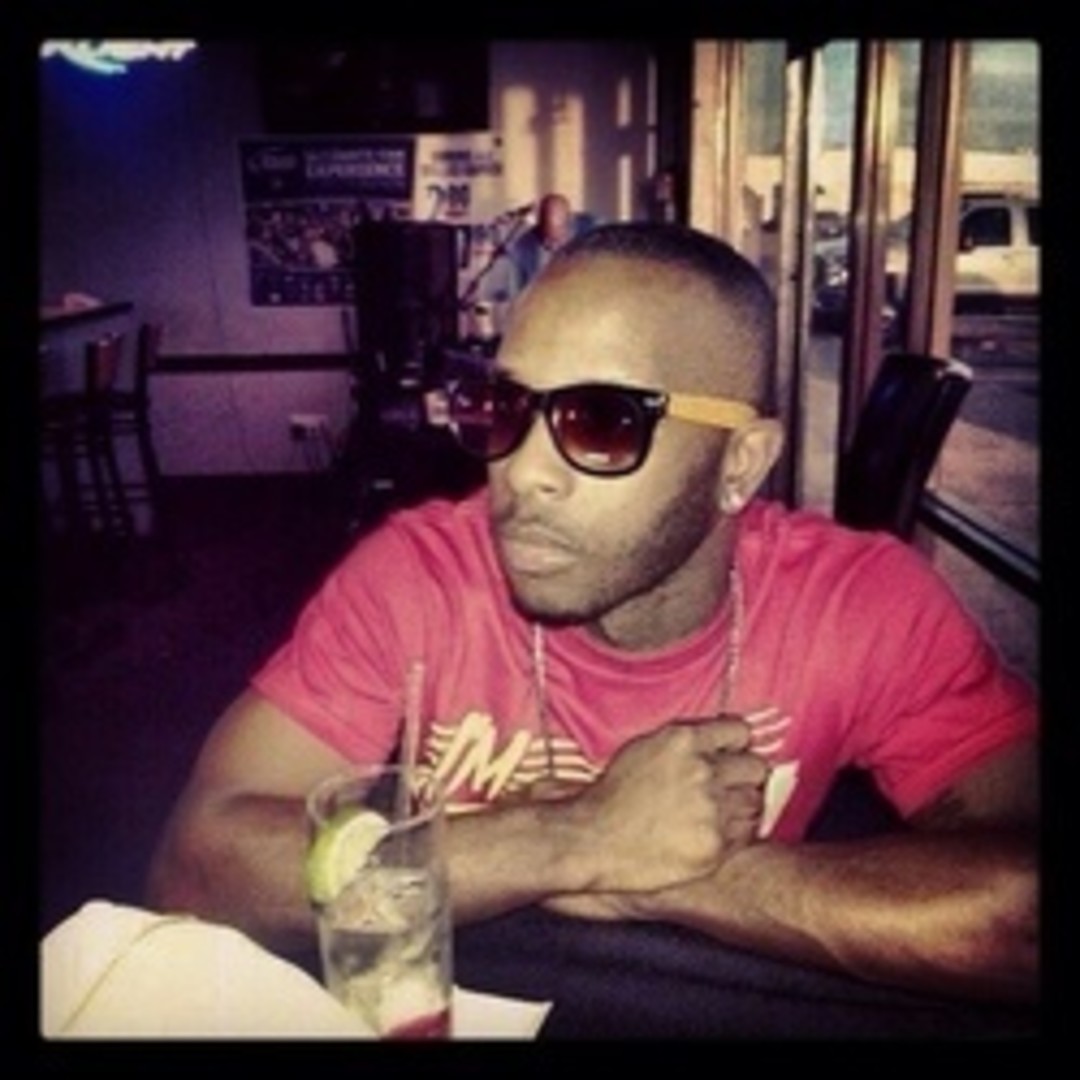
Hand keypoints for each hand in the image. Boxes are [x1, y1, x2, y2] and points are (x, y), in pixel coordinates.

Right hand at [560, 718, 768, 893]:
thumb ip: (686, 741)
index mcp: (683, 740)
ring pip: (755, 802)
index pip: (740, 731)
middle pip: (755, 767)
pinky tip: (709, 833)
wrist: (594, 838)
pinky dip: (733, 834)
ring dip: (740, 806)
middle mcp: (702, 771)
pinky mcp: (714, 846)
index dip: (736, 745)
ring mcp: (711, 810)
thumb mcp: (645, 747)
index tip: (731, 754)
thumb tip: (722, 741)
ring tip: (715, 814)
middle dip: (744, 776)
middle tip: (728, 787)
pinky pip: (745, 834)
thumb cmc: (614, 794)